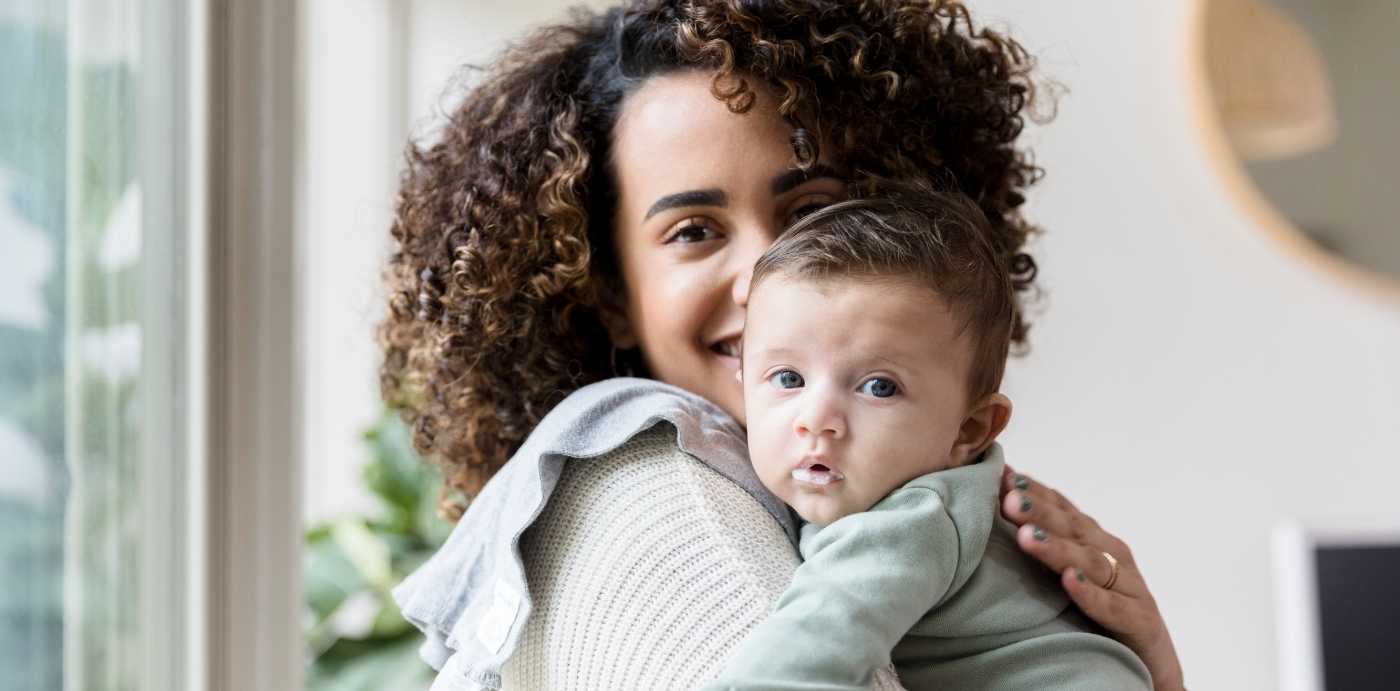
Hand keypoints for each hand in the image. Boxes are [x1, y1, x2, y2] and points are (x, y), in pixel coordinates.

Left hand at [1000, 465, 1184, 690]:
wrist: (1149, 659)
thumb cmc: (1101, 609)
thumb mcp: (1070, 572)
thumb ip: (1042, 543)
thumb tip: (997, 509)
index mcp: (1094, 540)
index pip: (1062, 508)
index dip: (1035, 491)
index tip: (1003, 475)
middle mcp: (1113, 556)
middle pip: (1074, 529)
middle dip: (1040, 511)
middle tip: (1009, 499)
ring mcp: (1130, 588)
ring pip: (1091, 562)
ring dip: (1058, 548)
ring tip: (1027, 537)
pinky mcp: (1140, 622)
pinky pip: (1113, 607)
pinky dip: (1090, 593)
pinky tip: (1070, 581)